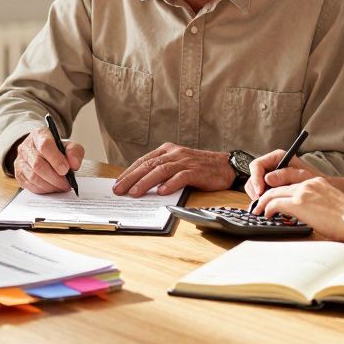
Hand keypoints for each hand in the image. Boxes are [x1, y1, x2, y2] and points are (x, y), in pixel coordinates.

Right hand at [13, 128, 84, 193]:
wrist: (43, 152)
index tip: (66, 170)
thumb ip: (75, 151)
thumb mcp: (69, 145)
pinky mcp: (18, 173)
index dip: (56, 159)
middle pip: (38, 164)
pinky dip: (42, 190)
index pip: (45, 145)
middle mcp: (26, 146)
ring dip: (50, 185)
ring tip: (61, 187)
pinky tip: (51, 188)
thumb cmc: (56, 149)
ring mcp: (20, 160)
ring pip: (33, 177)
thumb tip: (74, 164)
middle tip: (66, 184)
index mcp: (39, 135)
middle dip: (55, 177)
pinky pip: (29, 185)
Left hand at [112, 143, 233, 196]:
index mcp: (167, 150)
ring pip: (161, 170)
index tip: (117, 184)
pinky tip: (162, 192)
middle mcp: (175, 153)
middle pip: (149, 165)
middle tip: (119, 190)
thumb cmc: (199, 168)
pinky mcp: (197, 171)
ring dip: (146, 182)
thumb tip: (139, 186)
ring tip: (135, 193)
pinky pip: (181, 177)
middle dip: (131, 178)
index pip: (143, 161)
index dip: (129, 173)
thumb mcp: (177, 165)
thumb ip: (161, 171)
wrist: (225, 166)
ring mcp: (185, 161)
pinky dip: (171, 184)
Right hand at [243, 149, 324, 200]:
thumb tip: (267, 178)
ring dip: (258, 196)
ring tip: (267, 204)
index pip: (257, 165)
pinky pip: (259, 193)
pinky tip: (270, 205)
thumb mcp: (303, 176)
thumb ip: (286, 175)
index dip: (256, 178)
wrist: (321, 190)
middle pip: (253, 176)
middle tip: (261, 201)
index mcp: (277, 157)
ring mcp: (269, 176)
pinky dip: (262, 199)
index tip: (260, 191)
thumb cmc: (315, 180)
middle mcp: (271, 165)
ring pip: (254, 186)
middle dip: (255, 189)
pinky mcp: (270, 187)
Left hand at [253, 178, 343, 240]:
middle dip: (266, 196)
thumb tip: (310, 213)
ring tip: (258, 211)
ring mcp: (302, 192)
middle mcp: (307, 183)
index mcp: (316, 182)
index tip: (273, 199)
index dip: (279, 191)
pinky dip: (267, 208)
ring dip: (263, 202)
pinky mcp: (298, 203)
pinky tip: (266, 215)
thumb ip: (318, 202)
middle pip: (278, 186)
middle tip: (259, 205)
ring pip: (273, 193)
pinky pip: (275, 203)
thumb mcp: (331, 203)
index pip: (291, 183)